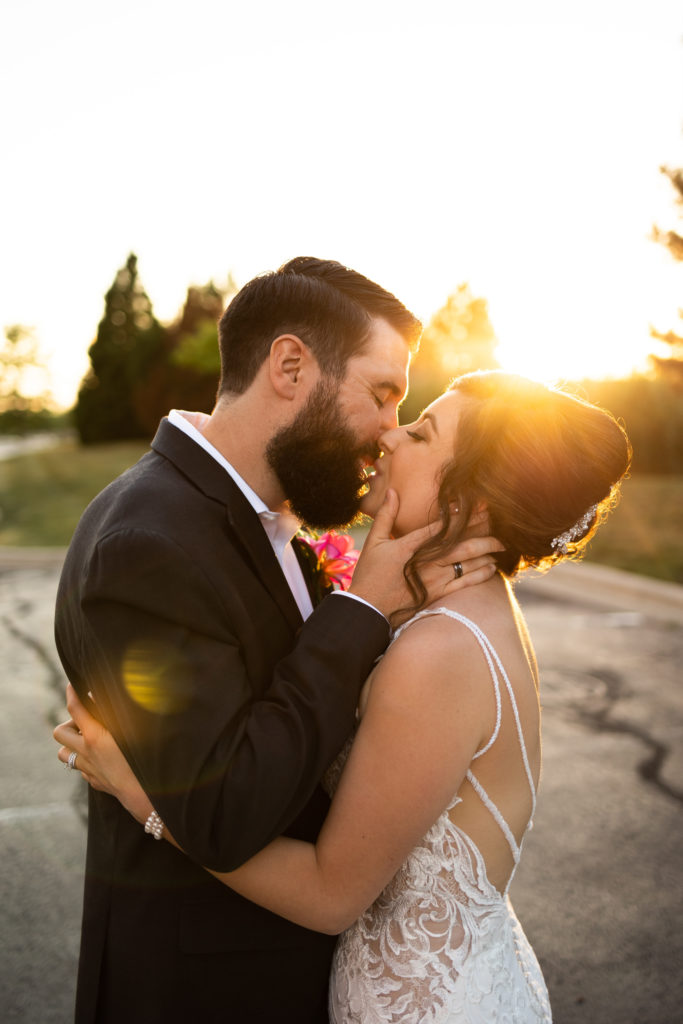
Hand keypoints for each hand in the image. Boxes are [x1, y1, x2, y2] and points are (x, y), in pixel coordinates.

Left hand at [54, 684, 151, 824]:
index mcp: (95, 736)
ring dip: (72, 743)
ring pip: (63, 753)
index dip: (72, 693)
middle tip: (85, 720)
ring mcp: (88, 769)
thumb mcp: (133, 728)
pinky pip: (80, 768)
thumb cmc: (144, 757)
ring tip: (88, 738)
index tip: (72, 684)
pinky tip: (101, 756)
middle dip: (69, 723)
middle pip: (59, 732)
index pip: (75, 708)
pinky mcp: (94, 781)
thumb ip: (117, 710)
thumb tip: (106, 694)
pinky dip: (85, 759)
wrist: (146, 795)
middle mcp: (86, 752)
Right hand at [349, 490, 502, 619]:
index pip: (441, 526)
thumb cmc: (369, 574)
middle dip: (482, 531)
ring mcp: (434, 579)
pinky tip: (491, 567)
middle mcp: (426, 561)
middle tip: (496, 521)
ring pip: (467, 562)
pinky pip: (465, 583)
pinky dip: (481, 574)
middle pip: (461, 543)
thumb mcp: (374, 541)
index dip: (460, 515)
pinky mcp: (438, 594)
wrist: (368, 609)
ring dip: (486, 551)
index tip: (474, 505)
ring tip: (499, 544)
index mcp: (410, 545)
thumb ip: (385, 515)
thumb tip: (392, 491)